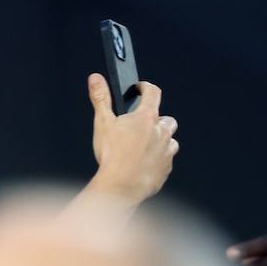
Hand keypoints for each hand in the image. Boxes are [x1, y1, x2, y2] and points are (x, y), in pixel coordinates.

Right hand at [86, 74, 177, 203]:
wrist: (121, 186)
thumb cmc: (112, 155)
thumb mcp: (102, 123)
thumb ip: (100, 98)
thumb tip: (96, 78)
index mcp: (146, 118)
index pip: (153, 93)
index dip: (146, 87)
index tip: (140, 88)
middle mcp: (161, 132)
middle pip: (166, 119)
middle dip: (156, 120)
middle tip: (140, 126)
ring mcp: (166, 151)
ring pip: (170, 140)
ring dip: (161, 140)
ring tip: (143, 146)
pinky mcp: (166, 169)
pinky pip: (167, 160)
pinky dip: (159, 159)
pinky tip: (144, 163)